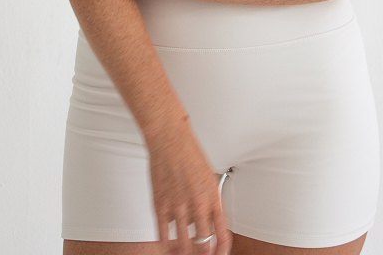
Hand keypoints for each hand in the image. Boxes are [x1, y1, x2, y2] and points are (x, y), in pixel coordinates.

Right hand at [146, 120, 231, 254]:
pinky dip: (166, 243)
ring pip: (183, 245)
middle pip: (203, 244)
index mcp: (212, 197)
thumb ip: (209, 200)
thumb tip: (207, 220)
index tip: (219, 254)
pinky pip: (163, 234)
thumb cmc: (189, 153)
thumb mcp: (209, 177)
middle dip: (203, 254)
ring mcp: (178, 206)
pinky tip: (168, 243)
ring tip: (184, 251)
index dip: (221, 250)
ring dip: (185, 252)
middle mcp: (197, 204)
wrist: (169, 138)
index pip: (222, 235)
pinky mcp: (160, 205)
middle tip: (201, 253)